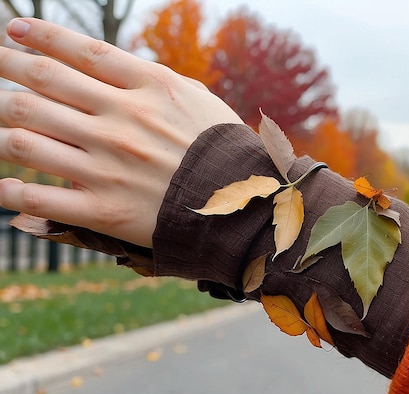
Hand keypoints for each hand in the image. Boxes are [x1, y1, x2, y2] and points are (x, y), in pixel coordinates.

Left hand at [0, 18, 242, 247]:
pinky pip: (38, 197)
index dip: (39, 37)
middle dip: (6, 69)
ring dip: (0, 127)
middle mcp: (122, 123)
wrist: (248, 211)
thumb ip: (154, 83)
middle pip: (42, 86)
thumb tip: (111, 73)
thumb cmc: (224, 152)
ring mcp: (109, 167)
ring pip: (25, 138)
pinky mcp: (104, 210)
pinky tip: (5, 184)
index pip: (80, 52)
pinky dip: (12, 189)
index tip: (12, 32)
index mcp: (149, 91)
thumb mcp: (198, 102)